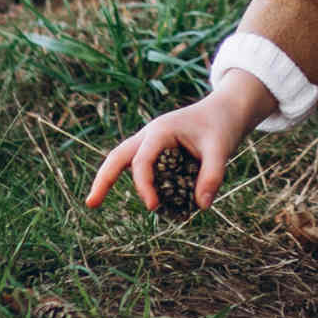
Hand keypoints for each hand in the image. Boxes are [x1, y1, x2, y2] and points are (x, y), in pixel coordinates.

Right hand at [83, 69, 272, 212]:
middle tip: (90, 204)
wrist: (227, 109)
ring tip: (94, 202)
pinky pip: (137, 165)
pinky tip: (135, 196)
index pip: (142, 161)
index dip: (144, 186)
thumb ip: (212, 176)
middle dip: (103, 179)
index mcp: (161, 131)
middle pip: (117, 156)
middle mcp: (150, 135)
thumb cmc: (221, 126)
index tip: (154, 207)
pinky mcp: (157, 150)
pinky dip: (133, 180)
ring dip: (109, 178)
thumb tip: (201, 207)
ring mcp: (151, 142)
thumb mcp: (221, 149)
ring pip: (122, 158)